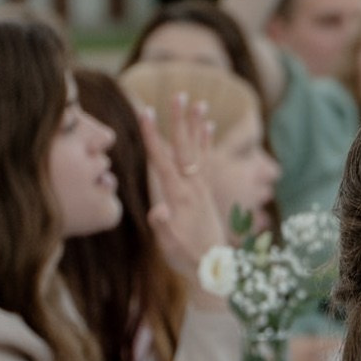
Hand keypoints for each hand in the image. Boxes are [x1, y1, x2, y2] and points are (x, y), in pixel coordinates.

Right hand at [138, 97, 228, 286]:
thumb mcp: (170, 247)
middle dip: (180, 120)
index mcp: (179, 197)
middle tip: (179, 93)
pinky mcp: (207, 191)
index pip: (162, 161)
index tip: (146, 112)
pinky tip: (208, 125)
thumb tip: (159, 211)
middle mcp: (193, 187)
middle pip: (184, 147)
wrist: (215, 267)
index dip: (153, 136)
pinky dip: (207, 141)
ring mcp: (202, 187)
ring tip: (198, 101)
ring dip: (197, 125)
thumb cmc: (187, 258)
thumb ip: (164, 228)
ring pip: (198, 149)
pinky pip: (207, 160)